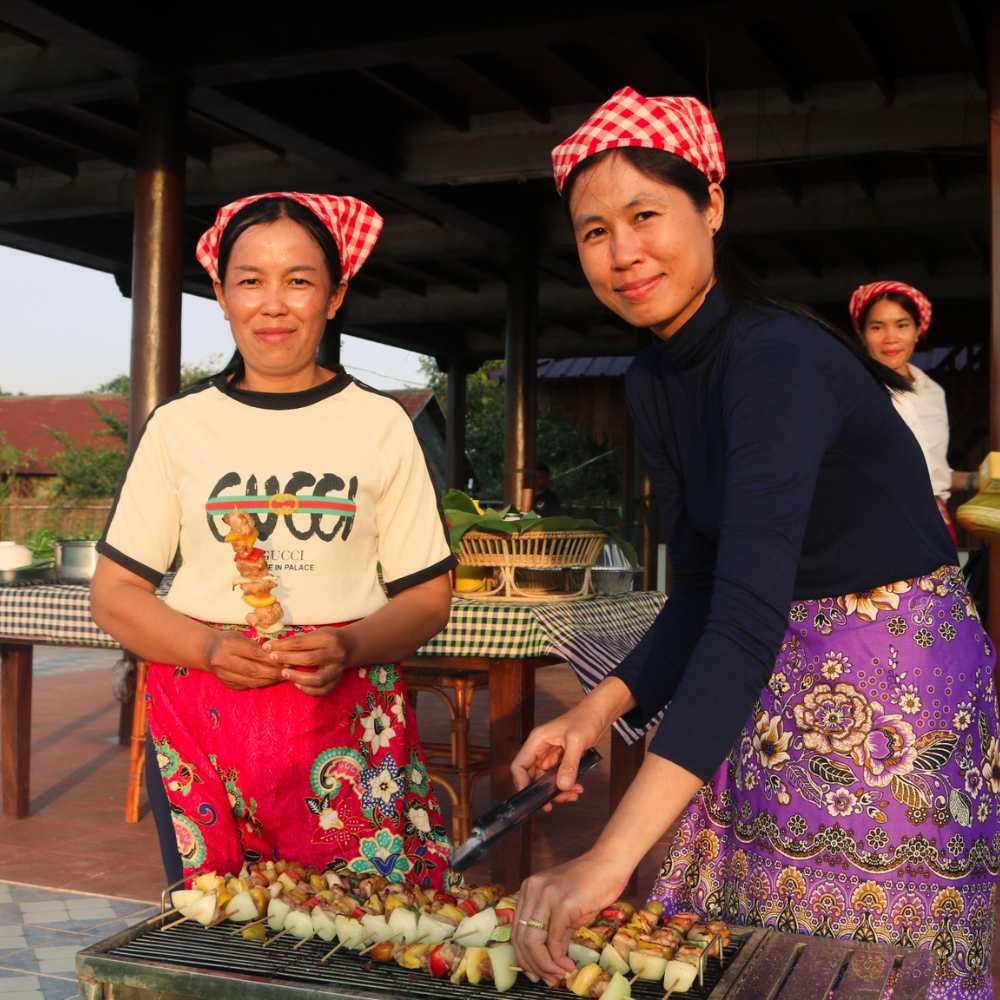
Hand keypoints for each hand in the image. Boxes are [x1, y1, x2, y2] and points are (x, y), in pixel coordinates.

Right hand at [205, 631, 283, 690]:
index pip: (254, 653)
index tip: (287, 658)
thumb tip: (278, 653)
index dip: (271, 658)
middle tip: (289, 670)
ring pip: (251, 680)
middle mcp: (223, 661)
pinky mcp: (226, 684)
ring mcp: (223, 675)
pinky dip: (261, 683)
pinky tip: (272, 679)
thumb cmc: (228, 640)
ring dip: (270, 679)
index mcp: (228, 644)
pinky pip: (247, 685)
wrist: (206, 651)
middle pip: (253, 669)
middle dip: (273, 671)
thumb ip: (256, 645)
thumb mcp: (240, 636)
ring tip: (284, 676)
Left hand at [264, 627, 351, 695]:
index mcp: (328, 639)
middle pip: (308, 659)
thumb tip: (272, 646)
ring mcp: (337, 670)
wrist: (350, 646)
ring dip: (298, 677)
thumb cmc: (327, 638)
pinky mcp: (337, 681)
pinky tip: (297, 685)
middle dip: (288, 659)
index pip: (301, 643)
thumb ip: (297, 640)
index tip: (267, 647)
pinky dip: (309, 690)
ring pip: (317, 679)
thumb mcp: (315, 633)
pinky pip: (322, 690)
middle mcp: (335, 655)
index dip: (282, 645)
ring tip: (284, 673)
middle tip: (272, 658)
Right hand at [510, 697, 608, 809]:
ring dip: (558, 790)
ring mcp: (550, 755)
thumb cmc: (586, 718)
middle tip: (560, 799)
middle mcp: (540, 749)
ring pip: (546, 780)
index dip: (522, 783)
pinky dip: (566, 785)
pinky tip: (577, 788)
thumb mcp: (577, 741)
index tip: (533, 797)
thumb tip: (562, 786)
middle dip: (545, 791)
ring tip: (574, 793)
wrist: (599, 713)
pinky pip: (558, 777)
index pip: (519, 765)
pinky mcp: (561, 759)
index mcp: (537, 740)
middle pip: (532, 777)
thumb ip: (569, 764)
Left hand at [512, 848, 631, 985]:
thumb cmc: (590, 883)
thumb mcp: (563, 905)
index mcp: (528, 889)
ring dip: (545, 965)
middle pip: (521, 938)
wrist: (609, 863)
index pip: (517, 929)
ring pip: (534, 942)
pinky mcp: (563, 904)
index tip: (534, 973)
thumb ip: (552, 927)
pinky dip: (559, 958)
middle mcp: (532, 890)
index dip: (523, 956)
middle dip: (533, 965)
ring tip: (558, 975)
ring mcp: (547, 896)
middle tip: (547, 980)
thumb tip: (550, 960)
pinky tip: (568, 965)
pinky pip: (555, 940)